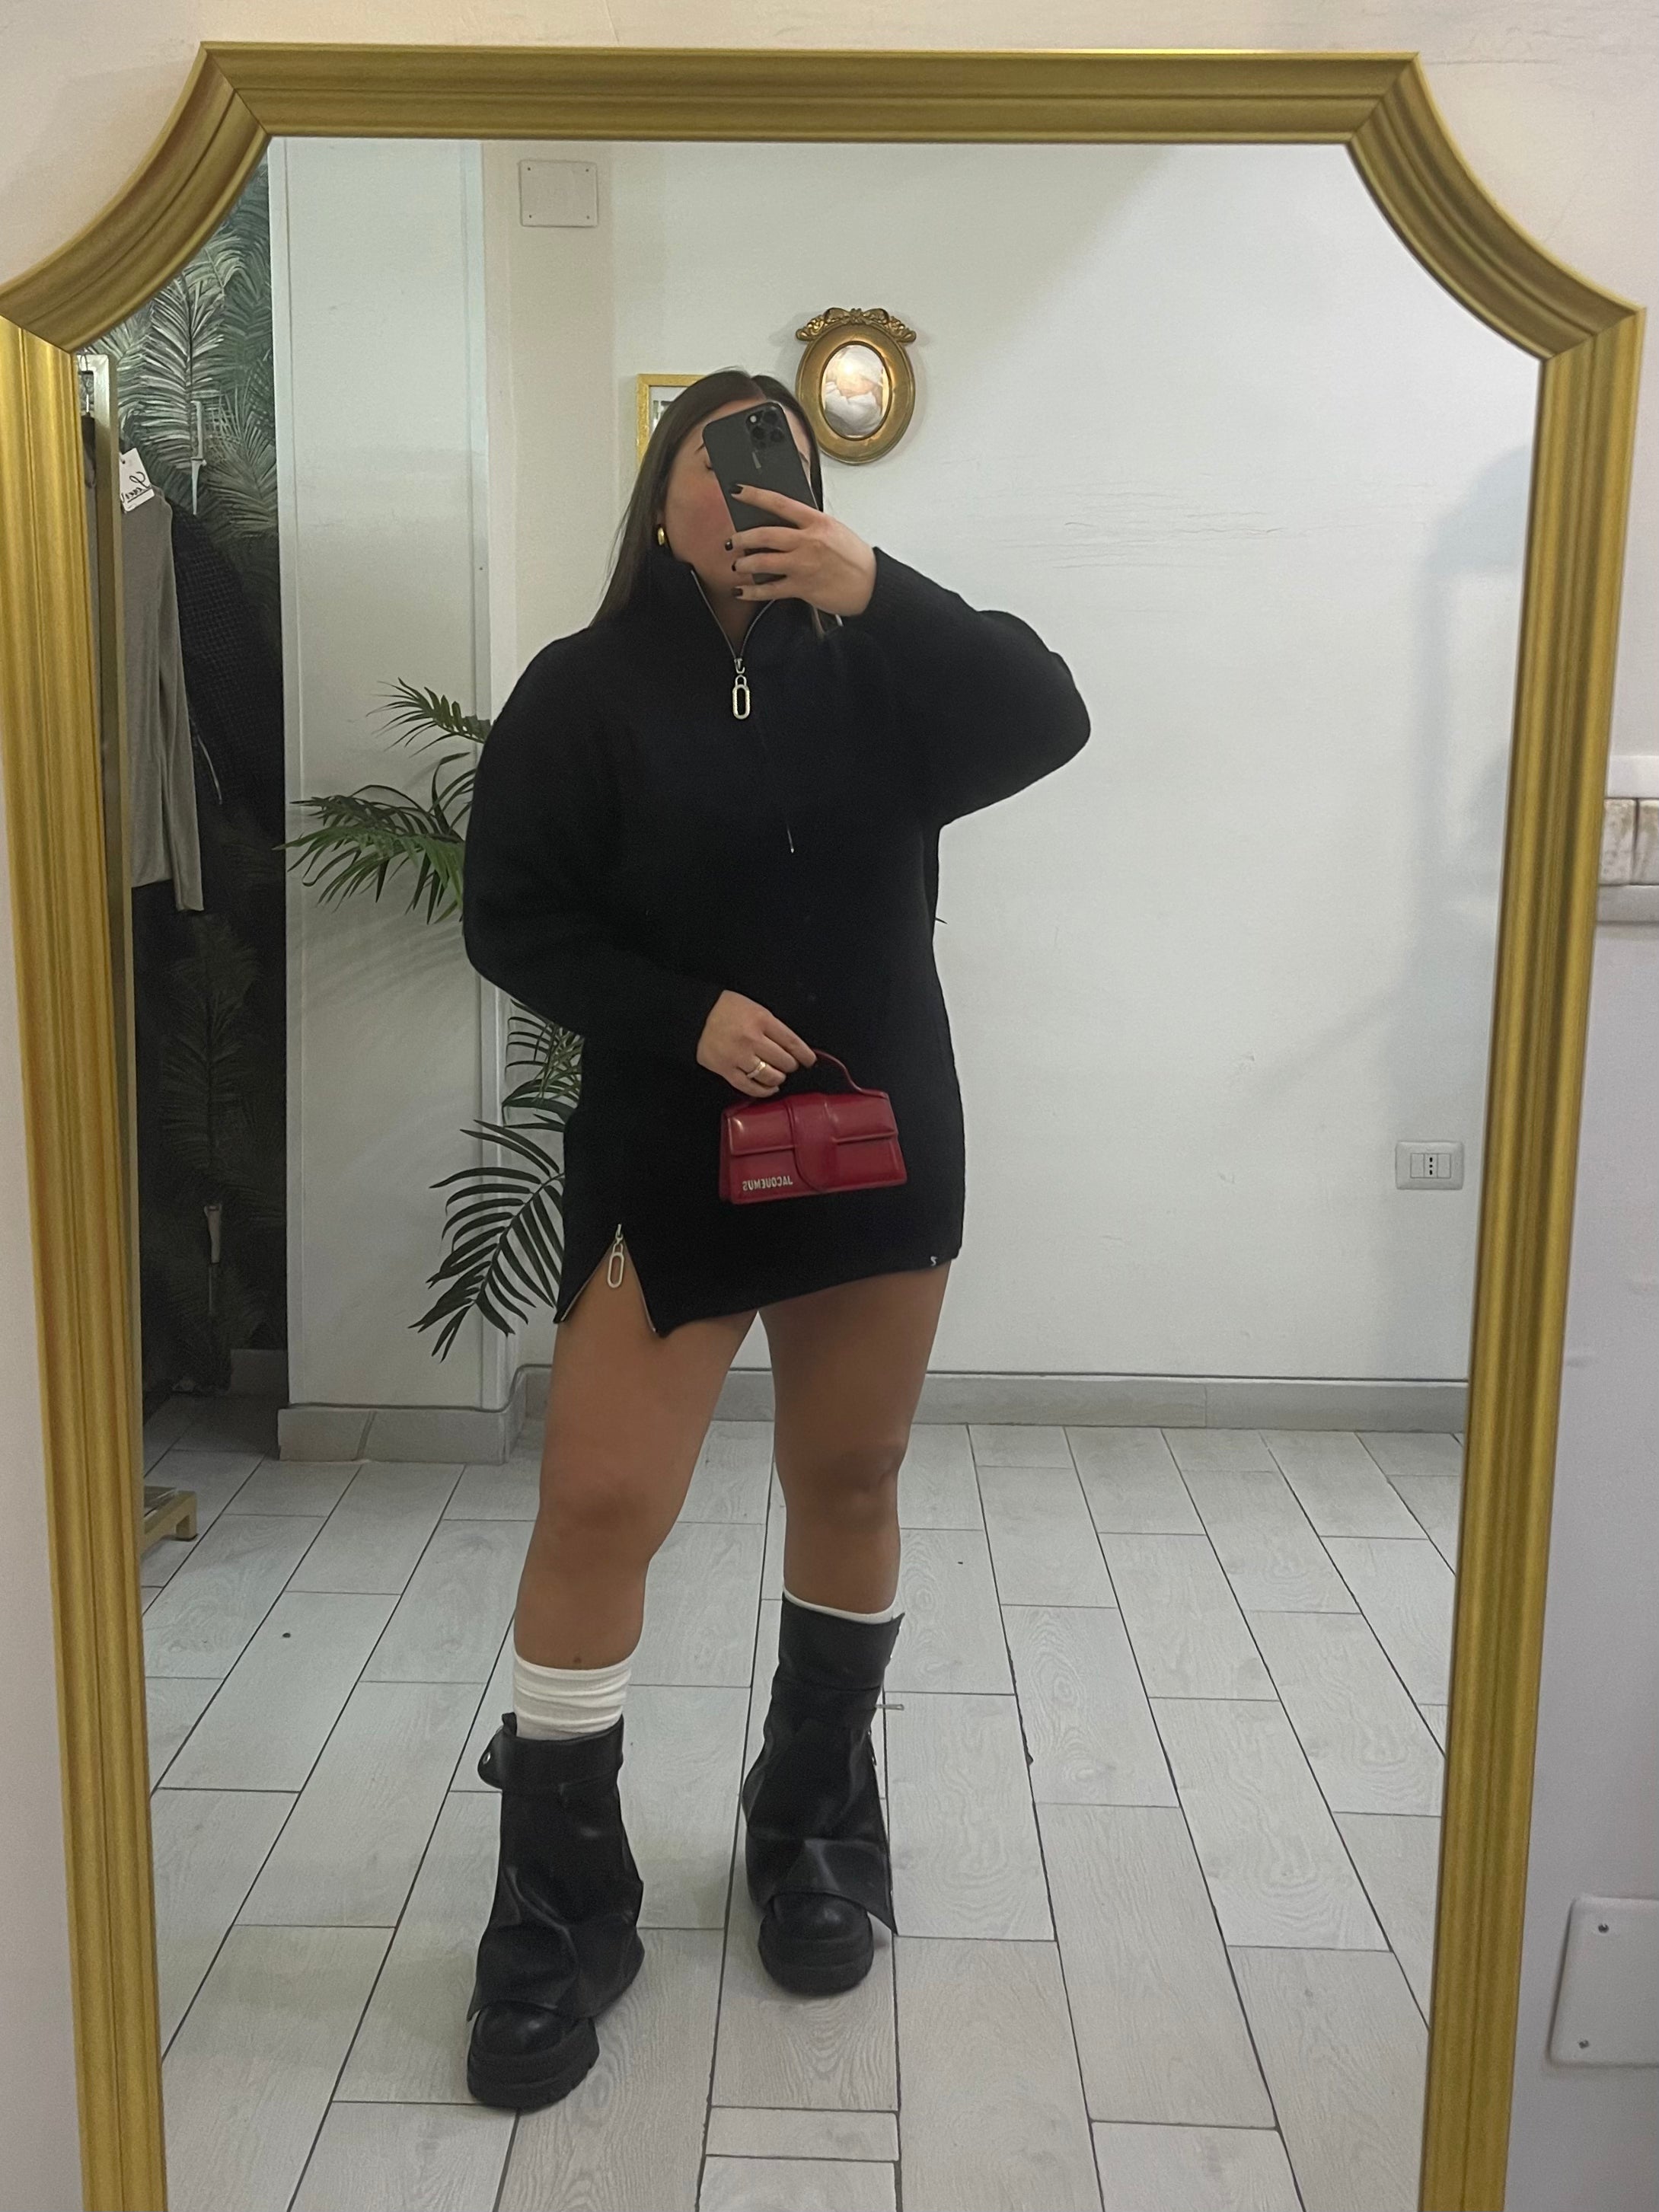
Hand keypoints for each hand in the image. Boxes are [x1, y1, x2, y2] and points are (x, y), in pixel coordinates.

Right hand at [697, 990, 816, 1095]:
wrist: (696, 1016)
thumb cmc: (727, 1009)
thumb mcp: (755, 1008)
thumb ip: (772, 1026)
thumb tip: (792, 1047)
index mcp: (761, 1020)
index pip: (791, 1042)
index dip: (804, 1055)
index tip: (809, 1060)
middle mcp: (752, 1040)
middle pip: (783, 1061)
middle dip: (790, 1065)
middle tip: (788, 1065)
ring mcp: (739, 1057)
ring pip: (770, 1076)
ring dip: (778, 1078)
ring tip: (778, 1075)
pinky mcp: (726, 1071)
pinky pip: (750, 1087)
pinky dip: (763, 1090)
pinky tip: (769, 1088)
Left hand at [726, 485, 877, 615]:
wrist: (871, 585)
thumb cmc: (855, 559)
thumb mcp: (834, 530)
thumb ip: (809, 525)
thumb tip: (782, 522)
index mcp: (817, 522)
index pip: (780, 503)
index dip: (756, 495)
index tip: (738, 490)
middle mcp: (808, 542)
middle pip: (765, 534)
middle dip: (743, 537)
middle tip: (733, 540)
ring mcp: (803, 565)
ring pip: (763, 561)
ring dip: (744, 563)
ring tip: (738, 565)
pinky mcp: (802, 588)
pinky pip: (770, 590)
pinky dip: (752, 591)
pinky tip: (742, 590)